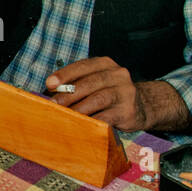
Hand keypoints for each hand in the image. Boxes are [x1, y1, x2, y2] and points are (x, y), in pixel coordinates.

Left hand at [46, 59, 189, 132]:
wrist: (142, 107)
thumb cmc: (108, 94)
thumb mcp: (95, 82)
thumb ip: (76, 83)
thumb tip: (50, 92)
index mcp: (105, 64)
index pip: (83, 66)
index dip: (65, 74)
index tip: (49, 84)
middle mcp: (118, 75)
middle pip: (90, 82)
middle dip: (69, 93)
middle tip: (54, 104)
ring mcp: (126, 92)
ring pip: (99, 99)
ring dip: (79, 108)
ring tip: (65, 115)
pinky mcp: (128, 111)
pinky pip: (107, 117)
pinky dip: (91, 122)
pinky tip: (80, 126)